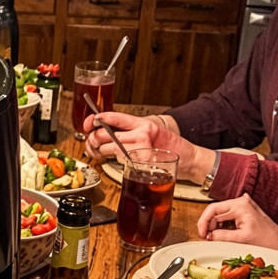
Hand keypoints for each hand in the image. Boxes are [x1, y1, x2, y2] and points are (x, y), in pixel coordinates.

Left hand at [83, 111, 211, 184]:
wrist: (188, 158)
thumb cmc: (168, 147)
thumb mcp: (150, 133)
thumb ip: (131, 132)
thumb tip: (105, 132)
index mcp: (142, 123)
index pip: (115, 117)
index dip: (98, 119)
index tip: (90, 122)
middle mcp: (141, 132)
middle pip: (106, 133)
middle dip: (93, 139)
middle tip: (92, 143)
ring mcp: (141, 147)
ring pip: (108, 147)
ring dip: (99, 151)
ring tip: (99, 152)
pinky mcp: (140, 162)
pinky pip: (118, 160)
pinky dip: (111, 161)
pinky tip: (112, 160)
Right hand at [196, 194, 277, 252]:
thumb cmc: (267, 241)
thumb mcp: (240, 239)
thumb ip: (221, 236)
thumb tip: (207, 236)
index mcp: (240, 205)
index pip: (213, 209)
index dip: (203, 222)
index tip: (201, 234)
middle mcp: (242, 201)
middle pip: (216, 211)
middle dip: (210, 226)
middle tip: (207, 238)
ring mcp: (244, 205)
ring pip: (221, 215)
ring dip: (216, 227)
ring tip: (217, 238)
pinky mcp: (245, 211)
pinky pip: (228, 217)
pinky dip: (224, 226)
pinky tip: (225, 235)